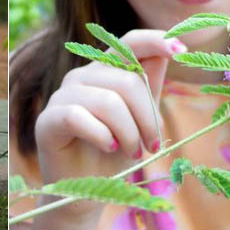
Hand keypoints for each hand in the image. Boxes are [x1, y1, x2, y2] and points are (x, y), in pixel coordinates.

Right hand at [32, 30, 185, 227]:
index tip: (182, 50)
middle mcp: (82, 76)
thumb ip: (149, 85)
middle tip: (153, 146)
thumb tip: (168, 51)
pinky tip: (109, 148)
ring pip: (108, 101)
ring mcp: (62, 96)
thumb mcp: (139, 118)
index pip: (130, 43)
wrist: (85, 189)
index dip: (155, 40)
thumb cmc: (114, 150)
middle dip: (148, 118)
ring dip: (129, 133)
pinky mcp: (48, 120)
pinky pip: (78, 117)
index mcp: (105, 70)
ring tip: (133, 153)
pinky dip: (102, 136)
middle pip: (127, 81)